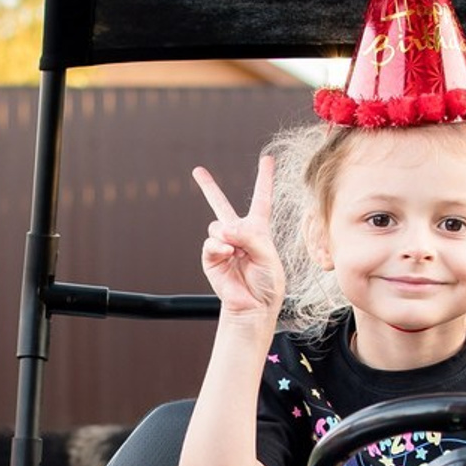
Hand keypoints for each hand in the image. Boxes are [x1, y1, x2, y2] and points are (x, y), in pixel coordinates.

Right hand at [193, 155, 284, 316]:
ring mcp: (223, 245)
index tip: (266, 159)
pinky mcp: (211, 257)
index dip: (264, 179)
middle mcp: (239, 234)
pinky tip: (229, 254)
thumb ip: (249, 237)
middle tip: (197, 170)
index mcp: (258, 230)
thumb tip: (224, 230)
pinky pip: (211, 243)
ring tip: (238, 252)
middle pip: (220, 205)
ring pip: (217, 226)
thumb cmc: (268, 282)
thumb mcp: (268, 255)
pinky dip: (220, 247)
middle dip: (208, 187)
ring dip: (229, 237)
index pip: (261, 199)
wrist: (254, 305)